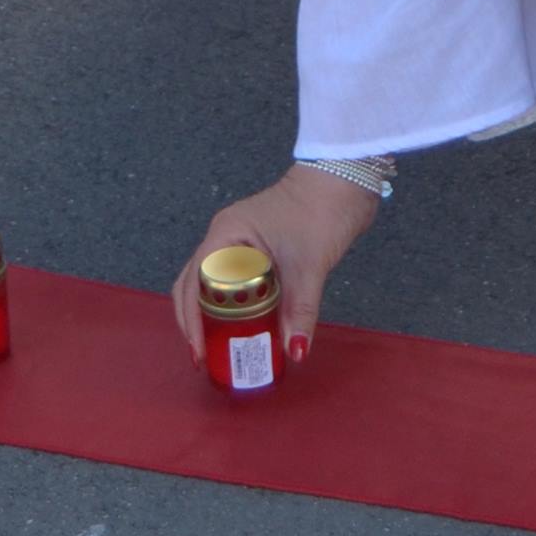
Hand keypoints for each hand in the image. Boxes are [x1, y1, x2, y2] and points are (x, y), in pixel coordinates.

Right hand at [169, 165, 378, 369]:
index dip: (191, 320)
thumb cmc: (320, 210)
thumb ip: (300, 309)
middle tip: (206, 357)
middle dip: (196, 323)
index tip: (200, 352)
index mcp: (225, 234)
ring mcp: (240, 243)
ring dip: (215, 317)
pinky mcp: (258, 250)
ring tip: (221, 349)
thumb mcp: (308, 264)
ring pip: (215, 286)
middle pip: (195, 285)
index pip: (194, 282)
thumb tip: (295, 351)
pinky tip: (247, 329)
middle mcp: (225, 238)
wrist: (344, 178)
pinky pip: (237, 284)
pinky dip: (237, 308)